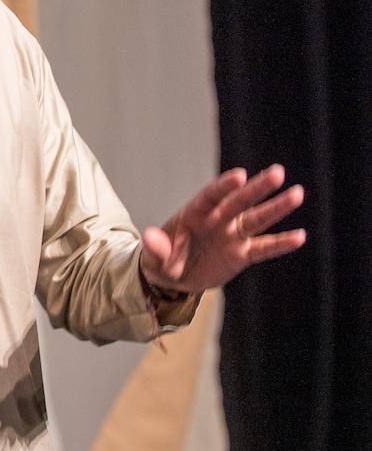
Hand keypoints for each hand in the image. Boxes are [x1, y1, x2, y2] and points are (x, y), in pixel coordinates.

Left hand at [141, 165, 306, 293]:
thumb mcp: (153, 258)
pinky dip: (280, 243)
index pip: (211, 196)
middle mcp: (217, 220)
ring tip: (298, 193)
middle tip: (278, 172)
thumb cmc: (161, 261)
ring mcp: (231, 236)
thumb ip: (156, 248)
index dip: (224, 186)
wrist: (173, 278)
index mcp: (194, 214)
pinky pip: (263, 248)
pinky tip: (300, 236)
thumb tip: (149, 237)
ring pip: (257, 220)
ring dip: (276, 208)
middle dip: (257, 188)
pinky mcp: (242, 254)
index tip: (240, 175)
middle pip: (239, 201)